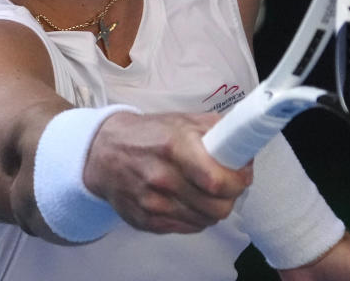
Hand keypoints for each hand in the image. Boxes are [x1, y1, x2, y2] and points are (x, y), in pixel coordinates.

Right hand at [83, 111, 252, 233]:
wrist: (103, 153)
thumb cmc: (148, 135)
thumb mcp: (183, 120)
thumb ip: (217, 130)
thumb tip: (245, 146)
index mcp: (175, 147)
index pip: (218, 181)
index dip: (238, 181)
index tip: (241, 174)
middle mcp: (162, 178)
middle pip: (217, 207)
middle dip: (230, 197)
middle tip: (228, 185)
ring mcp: (153, 204)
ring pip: (205, 221)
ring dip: (214, 208)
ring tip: (208, 192)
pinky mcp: (146, 222)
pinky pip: (188, 228)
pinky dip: (196, 217)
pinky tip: (189, 200)